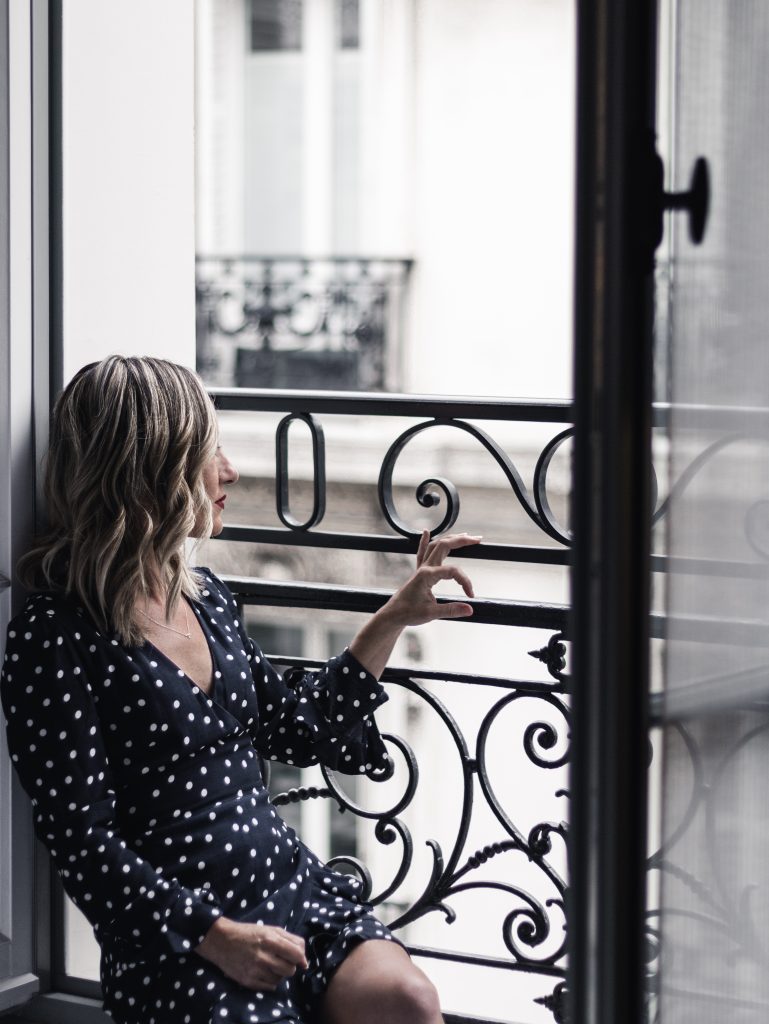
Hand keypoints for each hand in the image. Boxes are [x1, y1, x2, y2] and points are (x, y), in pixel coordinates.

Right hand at [196, 917, 307, 989]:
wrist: (222, 941)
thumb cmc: (250, 933)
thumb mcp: (271, 929)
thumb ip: (291, 941)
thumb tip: (305, 961)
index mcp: (270, 939)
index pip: (296, 954)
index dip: (301, 958)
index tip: (298, 959)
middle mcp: (263, 956)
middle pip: (290, 970)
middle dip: (289, 966)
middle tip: (280, 960)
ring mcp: (255, 970)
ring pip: (280, 980)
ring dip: (278, 974)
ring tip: (270, 965)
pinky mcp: (248, 981)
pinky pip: (269, 987)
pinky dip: (270, 981)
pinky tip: (263, 972)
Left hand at [349, 530, 480, 678]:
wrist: (392, 615)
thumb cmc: (409, 613)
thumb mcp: (431, 614)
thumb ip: (451, 610)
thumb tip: (470, 609)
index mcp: (427, 575)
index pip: (453, 571)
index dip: (465, 582)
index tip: (471, 595)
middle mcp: (424, 567)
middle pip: (444, 545)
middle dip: (462, 540)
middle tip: (478, 540)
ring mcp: (421, 568)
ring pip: (435, 546)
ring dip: (450, 539)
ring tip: (465, 535)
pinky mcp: (419, 572)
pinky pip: (422, 552)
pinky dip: (424, 541)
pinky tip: (426, 532)